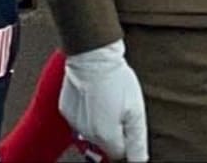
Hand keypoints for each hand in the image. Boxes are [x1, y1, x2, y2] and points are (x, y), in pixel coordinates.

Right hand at [59, 41, 148, 162]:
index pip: (118, 154)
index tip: (128, 123)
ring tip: (107, 98)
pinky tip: (94, 95)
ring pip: (91, 132)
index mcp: (106, 137)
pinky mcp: (66, 110)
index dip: (126, 141)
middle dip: (114, 131)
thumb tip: (139, 161)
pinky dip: (86, 112)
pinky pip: (79, 120)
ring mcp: (74, 123)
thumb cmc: (116, 79)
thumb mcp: (136, 110)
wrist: (93, 55)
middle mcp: (87, 134)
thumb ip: (137, 141)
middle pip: (105, 144)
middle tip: (119, 107)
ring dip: (100, 122)